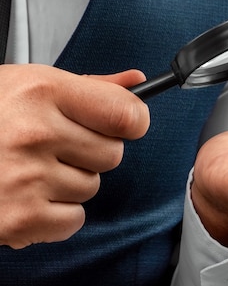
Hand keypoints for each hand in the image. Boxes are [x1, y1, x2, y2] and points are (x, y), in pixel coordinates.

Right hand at [0, 64, 149, 248]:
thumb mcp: (30, 84)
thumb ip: (90, 86)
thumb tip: (136, 82)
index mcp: (42, 92)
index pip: (126, 114)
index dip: (133, 121)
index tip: (126, 123)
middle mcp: (35, 133)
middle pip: (113, 154)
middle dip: (91, 151)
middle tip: (55, 144)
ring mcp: (25, 177)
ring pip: (92, 187)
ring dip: (70, 181)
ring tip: (31, 167)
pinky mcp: (18, 217)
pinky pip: (74, 220)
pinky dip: (56, 214)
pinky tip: (28, 194)